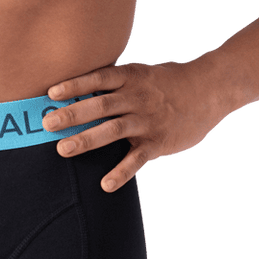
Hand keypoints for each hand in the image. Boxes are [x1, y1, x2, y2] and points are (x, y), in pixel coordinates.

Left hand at [44, 60, 222, 190]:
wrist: (210, 89)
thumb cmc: (169, 82)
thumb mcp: (142, 73)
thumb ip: (115, 82)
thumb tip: (79, 88)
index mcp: (131, 77)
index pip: (99, 79)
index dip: (75, 85)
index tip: (51, 93)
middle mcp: (137, 97)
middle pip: (101, 106)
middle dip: (72, 115)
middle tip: (47, 124)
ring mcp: (148, 120)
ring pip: (113, 131)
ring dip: (87, 140)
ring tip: (63, 149)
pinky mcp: (159, 141)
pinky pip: (137, 159)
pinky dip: (121, 172)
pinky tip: (105, 184)